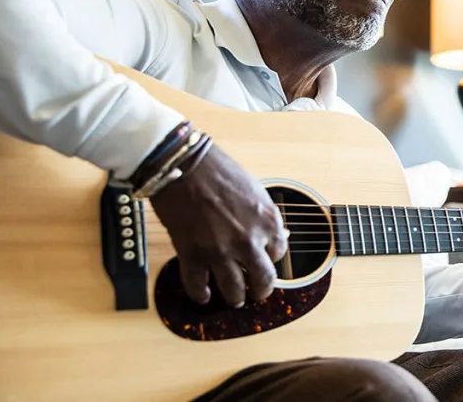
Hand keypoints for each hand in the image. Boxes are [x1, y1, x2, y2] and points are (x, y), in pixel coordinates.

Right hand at [150, 145, 287, 307]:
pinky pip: (197, 285)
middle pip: (263, 280)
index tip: (265, 258)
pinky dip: (200, 294)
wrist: (184, 164)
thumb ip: (265, 218)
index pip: (278, 253)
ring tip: (234, 298)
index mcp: (268, 222)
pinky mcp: (192, 255)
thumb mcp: (256, 191)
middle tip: (257, 292)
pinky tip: (204, 295)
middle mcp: (248, 241)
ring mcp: (220, 251)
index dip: (270, 257)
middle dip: (261, 290)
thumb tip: (278, 235)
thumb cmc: (219, 171)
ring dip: (235, 297)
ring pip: (233, 291)